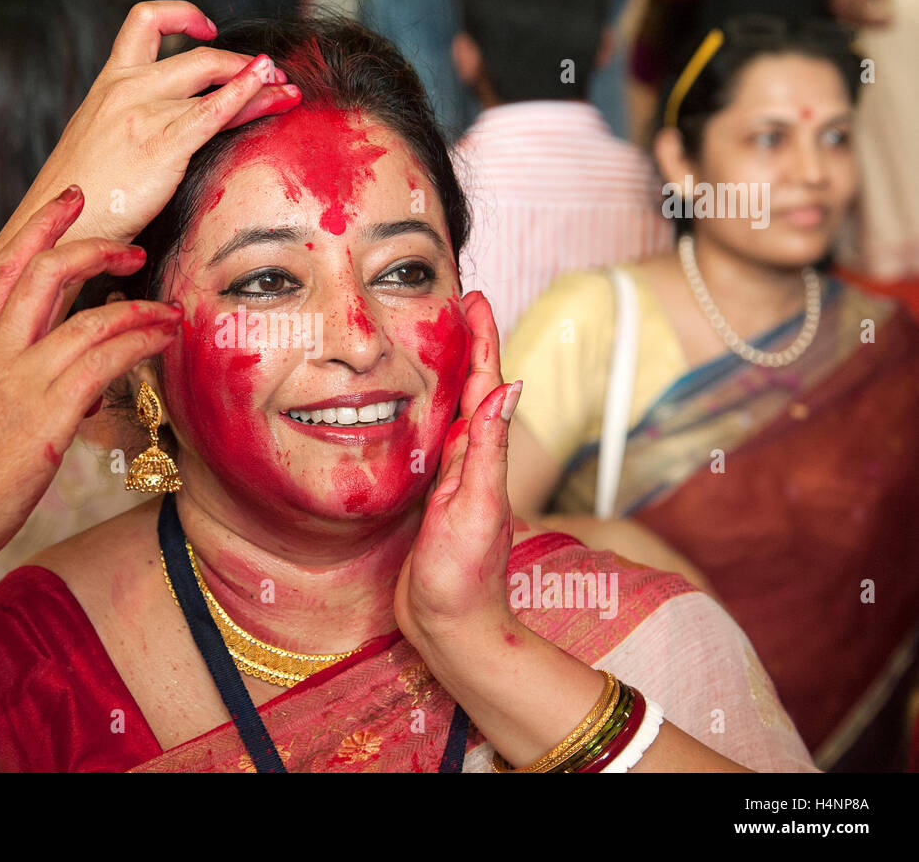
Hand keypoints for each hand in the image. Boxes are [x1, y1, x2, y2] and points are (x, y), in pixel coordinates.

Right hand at [0, 186, 182, 563]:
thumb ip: (14, 390)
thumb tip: (76, 392)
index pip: (5, 266)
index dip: (42, 226)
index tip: (72, 200)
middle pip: (47, 272)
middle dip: (97, 248)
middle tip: (133, 247)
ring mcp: (19, 381)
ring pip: (90, 318)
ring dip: (139, 309)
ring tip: (169, 313)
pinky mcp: (46, 415)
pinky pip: (105, 362)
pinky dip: (140, 343)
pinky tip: (162, 341)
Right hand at [9, 0, 300, 245]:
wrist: (60, 224)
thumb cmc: (80, 193)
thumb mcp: (99, 140)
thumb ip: (128, 121)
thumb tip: (160, 129)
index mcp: (108, 82)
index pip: (145, 20)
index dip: (182, 14)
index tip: (210, 30)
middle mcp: (127, 88)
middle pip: (197, 56)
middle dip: (241, 63)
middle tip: (271, 77)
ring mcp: (145, 113)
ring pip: (213, 79)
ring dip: (259, 83)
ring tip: (287, 89)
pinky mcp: (163, 144)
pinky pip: (215, 111)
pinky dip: (248, 96)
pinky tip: (272, 93)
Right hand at [395, 292, 523, 653]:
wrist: (452, 627)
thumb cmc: (464, 576)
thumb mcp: (477, 507)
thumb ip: (487, 449)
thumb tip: (508, 386)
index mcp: (482, 455)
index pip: (485, 384)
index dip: (480, 339)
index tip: (473, 297)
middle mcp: (470, 460)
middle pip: (470, 388)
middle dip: (465, 343)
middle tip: (454, 301)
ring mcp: (452, 478)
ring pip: (450, 410)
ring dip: (448, 372)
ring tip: (435, 336)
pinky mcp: (432, 497)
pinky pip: (432, 440)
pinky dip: (427, 411)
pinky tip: (417, 404)